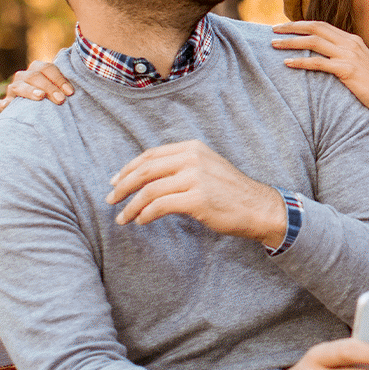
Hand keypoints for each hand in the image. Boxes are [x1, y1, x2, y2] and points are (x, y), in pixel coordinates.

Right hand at [0, 60, 74, 112]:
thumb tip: (79, 87)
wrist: (36, 114)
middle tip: (61, 100)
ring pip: (17, 86)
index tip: (70, 92)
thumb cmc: (54, 99)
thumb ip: (67, 86)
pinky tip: (6, 107)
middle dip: (49, 87)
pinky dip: (1, 104)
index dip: (59, 78)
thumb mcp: (61, 90)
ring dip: (29, 91)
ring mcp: (12, 91)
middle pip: (34, 76)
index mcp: (37, 70)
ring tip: (40, 97)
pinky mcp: (4, 105)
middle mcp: (23, 78)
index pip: (47, 68)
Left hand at [106, 140, 291, 243]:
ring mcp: (196, 178)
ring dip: (131, 206)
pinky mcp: (197, 199)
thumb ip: (181, 166)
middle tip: (110, 200)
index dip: (128, 168)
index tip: (115, 181)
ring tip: (123, 218)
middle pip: (145, 170)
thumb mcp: (206, 167)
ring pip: (149, 190)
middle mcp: (193, 159)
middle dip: (122, 186)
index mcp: (193, 148)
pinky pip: (160, 207)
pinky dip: (145, 215)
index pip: (150, 155)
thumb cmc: (230, 192)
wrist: (258, 207)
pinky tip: (142, 221)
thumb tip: (146, 178)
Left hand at [271, 21, 368, 115]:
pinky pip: (318, 63)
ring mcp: (349, 55)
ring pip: (313, 42)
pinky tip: (287, 64)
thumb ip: (347, 58)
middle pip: (315, 28)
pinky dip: (300, 62)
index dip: (303, 25)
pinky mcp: (347, 70)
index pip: (323, 26)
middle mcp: (350, 43)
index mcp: (354, 40)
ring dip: (291, 42)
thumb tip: (328, 59)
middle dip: (292, 27)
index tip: (286, 28)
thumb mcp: (363, 66)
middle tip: (273, 30)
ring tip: (274, 45)